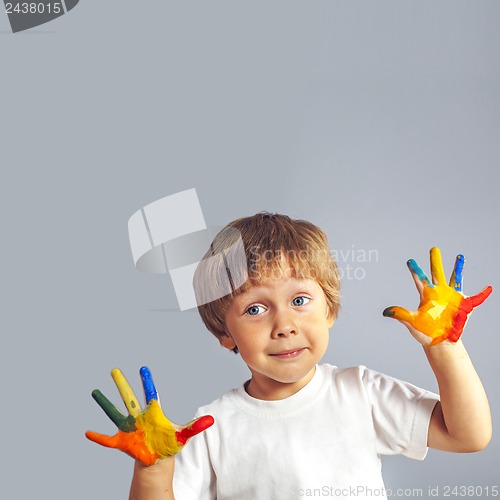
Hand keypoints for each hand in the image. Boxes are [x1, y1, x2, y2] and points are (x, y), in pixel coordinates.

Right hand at [85, 367, 213, 464]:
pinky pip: (107, 439)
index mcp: (152, 412)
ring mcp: (129, 428)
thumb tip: (212, 419)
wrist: (157, 460)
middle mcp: (138, 417)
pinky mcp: (122, 441)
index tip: (143, 368)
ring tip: (95, 391)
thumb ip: (195, 427)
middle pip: (129, 398)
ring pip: (115, 413)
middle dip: (122, 384)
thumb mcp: (183, 435)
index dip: (147, 381)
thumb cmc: (169, 444)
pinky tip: (87, 432)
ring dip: (105, 403)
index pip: (150, 393)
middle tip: (115, 370)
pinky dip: (98, 437)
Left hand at [383, 247, 491, 345]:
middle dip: (435, 261)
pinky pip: (476, 299)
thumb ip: (401, 315)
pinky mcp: (463, 305)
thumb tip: (385, 312)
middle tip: (433, 248)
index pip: (419, 280)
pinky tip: (488, 288)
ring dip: (458, 268)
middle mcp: (439, 293)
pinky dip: (483, 294)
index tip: (409, 260)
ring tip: (459, 256)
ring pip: (455, 279)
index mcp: (426, 295)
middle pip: (436, 273)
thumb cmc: (425, 332)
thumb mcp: (412, 322)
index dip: (415, 270)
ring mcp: (452, 298)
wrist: (439, 342)